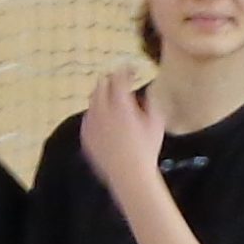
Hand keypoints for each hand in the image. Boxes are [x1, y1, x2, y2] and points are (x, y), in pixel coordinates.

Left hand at [81, 69, 164, 193]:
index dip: (126, 70)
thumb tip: (147, 92)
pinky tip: (102, 116)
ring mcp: (92, 123)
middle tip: (119, 80)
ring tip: (110, 97)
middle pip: (102, 84)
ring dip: (102, 94)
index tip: (132, 69)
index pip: (119, 77)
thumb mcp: (156, 122)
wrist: (129, 174)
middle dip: (111, 79)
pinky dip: (95, 112)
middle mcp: (103, 111)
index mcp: (121, 104)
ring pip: (92, 100)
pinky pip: (88, 117)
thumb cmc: (146, 149)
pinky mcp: (87, 136)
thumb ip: (151, 102)